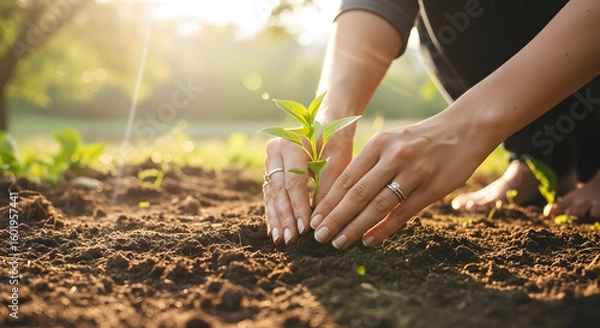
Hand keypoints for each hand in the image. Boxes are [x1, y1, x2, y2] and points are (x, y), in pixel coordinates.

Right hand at [263, 129, 352, 244]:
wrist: (327, 123)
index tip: (305, 228)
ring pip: (272, 194)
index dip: (298, 206)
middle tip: (290, 239)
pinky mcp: (271, 171)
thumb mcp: (337, 160)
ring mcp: (270, 161)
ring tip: (281, 239)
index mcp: (290, 145)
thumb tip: (322, 219)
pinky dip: (274, 214)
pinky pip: (270, 195)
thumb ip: (328, 186)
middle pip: (279, 190)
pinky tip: (275, 231)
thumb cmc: (335, 141)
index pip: (293, 181)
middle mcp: (274, 152)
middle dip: (285, 217)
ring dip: (277, 218)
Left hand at [309, 111, 497, 249]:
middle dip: (335, 218)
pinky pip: (402, 213)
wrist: (466, 128)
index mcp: (379, 144)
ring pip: (377, 206)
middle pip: (357, 194)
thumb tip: (344, 194)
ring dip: (355, 227)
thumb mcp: (393, 141)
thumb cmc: (421, 139)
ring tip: (338, 242)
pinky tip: (368, 241)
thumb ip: (371, 163)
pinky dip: (383, 229)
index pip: (346, 178)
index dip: (329, 201)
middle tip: (319, 237)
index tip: (314, 219)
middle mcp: (394, 157)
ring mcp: (414, 173)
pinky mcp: (432, 188)